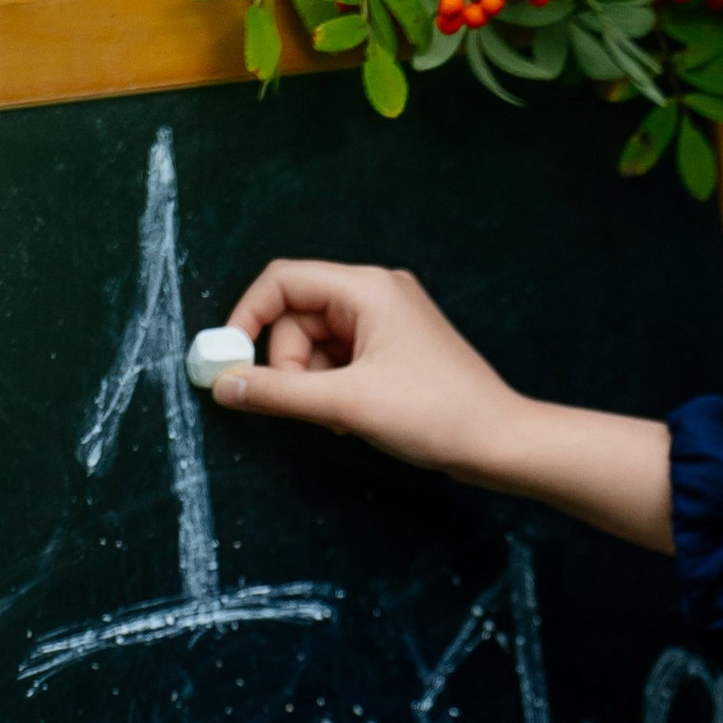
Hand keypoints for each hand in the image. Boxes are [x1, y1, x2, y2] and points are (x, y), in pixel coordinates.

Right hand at [213, 259, 525, 470]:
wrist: (498, 441)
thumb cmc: (434, 414)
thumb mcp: (346, 404)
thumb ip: (278, 393)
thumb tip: (224, 384)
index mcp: (367, 288)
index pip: (283, 281)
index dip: (247, 317)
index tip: (231, 361)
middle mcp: (376, 293)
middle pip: (297, 315)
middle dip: (288, 362)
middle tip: (304, 404)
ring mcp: (387, 320)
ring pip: (316, 341)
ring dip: (311, 380)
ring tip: (337, 416)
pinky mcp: (393, 347)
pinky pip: (340, 356)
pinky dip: (332, 385)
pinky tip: (349, 415)